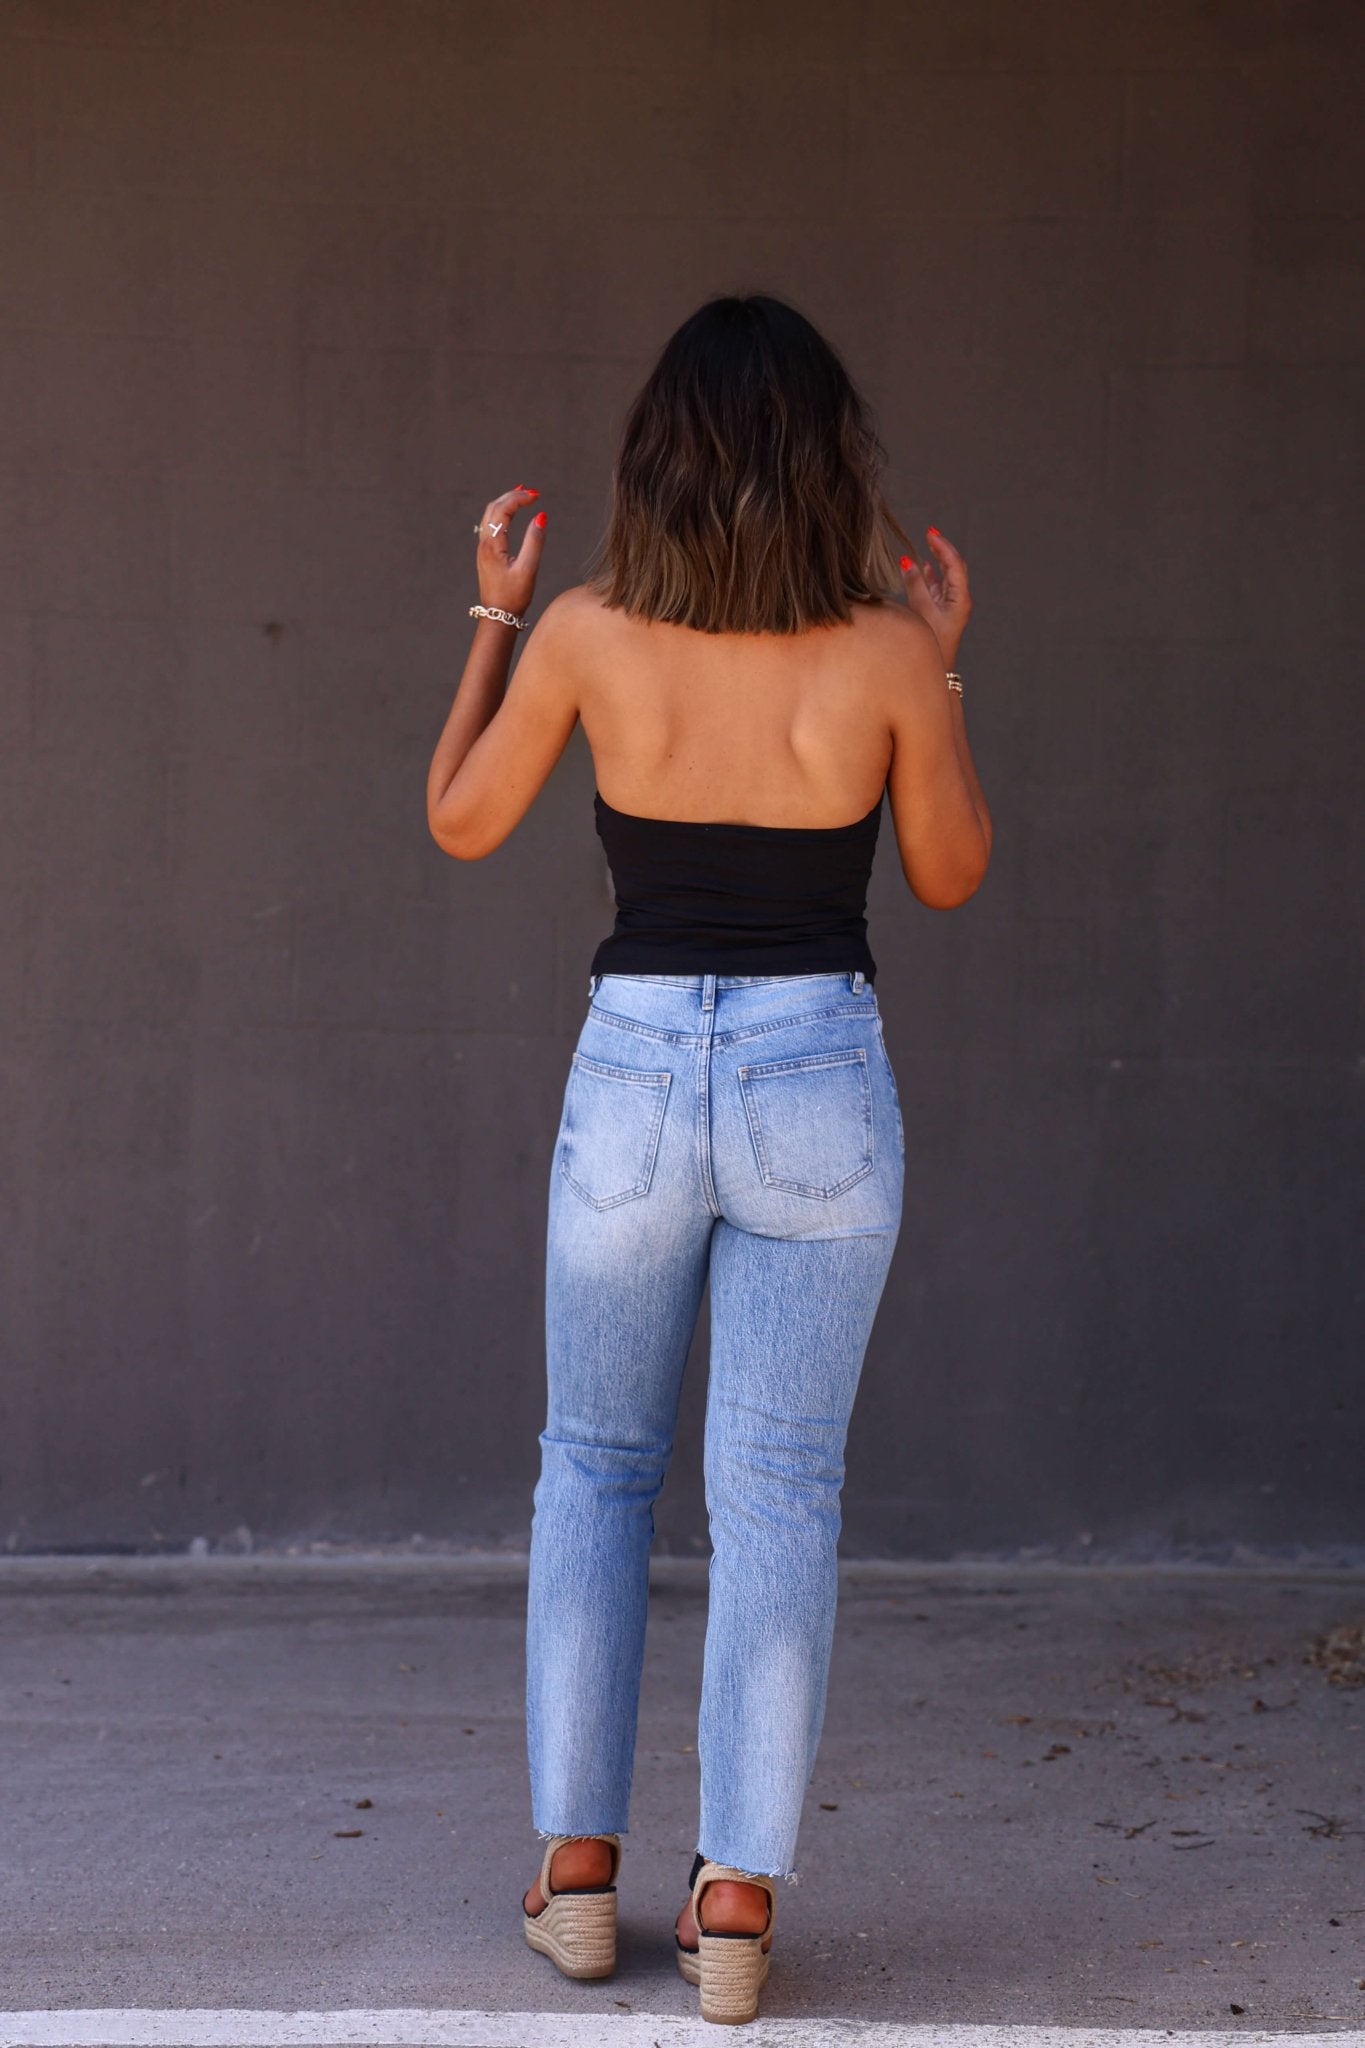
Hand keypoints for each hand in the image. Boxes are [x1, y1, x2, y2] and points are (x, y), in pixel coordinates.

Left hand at [475, 484, 546, 618]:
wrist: (498, 616)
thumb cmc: (514, 596)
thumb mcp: (528, 569)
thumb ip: (535, 541)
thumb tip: (541, 517)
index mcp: (493, 544)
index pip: (503, 509)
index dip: (519, 498)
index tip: (537, 495)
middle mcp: (484, 543)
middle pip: (493, 507)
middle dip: (511, 496)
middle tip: (531, 492)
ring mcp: (483, 549)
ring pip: (489, 515)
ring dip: (504, 503)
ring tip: (521, 496)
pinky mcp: (486, 554)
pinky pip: (490, 525)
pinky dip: (501, 514)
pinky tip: (510, 515)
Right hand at [899, 527, 970, 670]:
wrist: (936, 671)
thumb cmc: (931, 645)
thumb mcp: (921, 611)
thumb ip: (914, 585)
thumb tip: (907, 562)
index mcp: (960, 598)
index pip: (954, 564)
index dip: (942, 546)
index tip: (930, 533)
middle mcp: (959, 600)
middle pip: (953, 567)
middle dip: (942, 549)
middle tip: (930, 534)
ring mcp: (951, 606)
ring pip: (946, 577)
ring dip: (936, 561)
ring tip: (927, 545)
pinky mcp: (943, 612)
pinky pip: (939, 587)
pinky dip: (931, 575)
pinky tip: (924, 568)